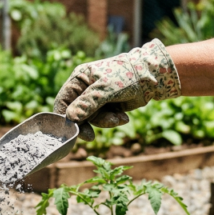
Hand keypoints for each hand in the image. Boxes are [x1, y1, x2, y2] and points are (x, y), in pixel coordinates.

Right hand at [54, 39, 179, 140]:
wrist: (150, 77)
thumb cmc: (126, 76)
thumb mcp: (105, 89)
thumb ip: (87, 104)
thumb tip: (70, 118)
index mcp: (79, 79)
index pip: (63, 101)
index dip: (65, 117)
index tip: (73, 131)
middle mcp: (85, 89)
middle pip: (77, 113)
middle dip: (89, 122)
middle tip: (91, 137)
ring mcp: (96, 99)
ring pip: (92, 119)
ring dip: (105, 121)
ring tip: (119, 119)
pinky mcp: (107, 106)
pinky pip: (104, 119)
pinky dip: (113, 120)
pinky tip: (124, 117)